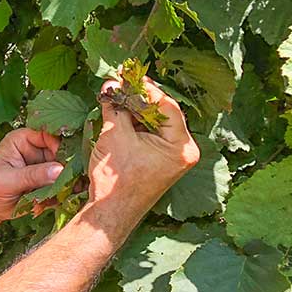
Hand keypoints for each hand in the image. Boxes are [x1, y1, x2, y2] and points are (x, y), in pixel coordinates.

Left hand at [0, 128, 62, 221]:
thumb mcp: (9, 180)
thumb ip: (33, 175)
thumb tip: (59, 170)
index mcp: (21, 140)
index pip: (46, 134)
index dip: (58, 144)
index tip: (65, 160)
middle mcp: (35, 149)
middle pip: (60, 151)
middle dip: (67, 165)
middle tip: (75, 178)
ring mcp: (43, 165)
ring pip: (64, 168)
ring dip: (68, 180)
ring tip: (70, 190)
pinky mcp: (48, 180)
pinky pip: (63, 182)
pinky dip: (65, 190)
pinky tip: (64, 197)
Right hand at [88, 77, 198, 221]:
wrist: (109, 214)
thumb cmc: (116, 181)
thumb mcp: (115, 136)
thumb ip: (115, 107)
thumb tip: (110, 85)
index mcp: (181, 147)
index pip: (168, 107)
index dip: (147, 89)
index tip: (129, 77)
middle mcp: (183, 151)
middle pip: (163, 113)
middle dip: (139, 98)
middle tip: (121, 82)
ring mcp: (172, 157)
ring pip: (155, 123)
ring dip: (135, 109)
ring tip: (116, 95)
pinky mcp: (159, 161)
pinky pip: (150, 135)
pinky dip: (135, 123)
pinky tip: (119, 112)